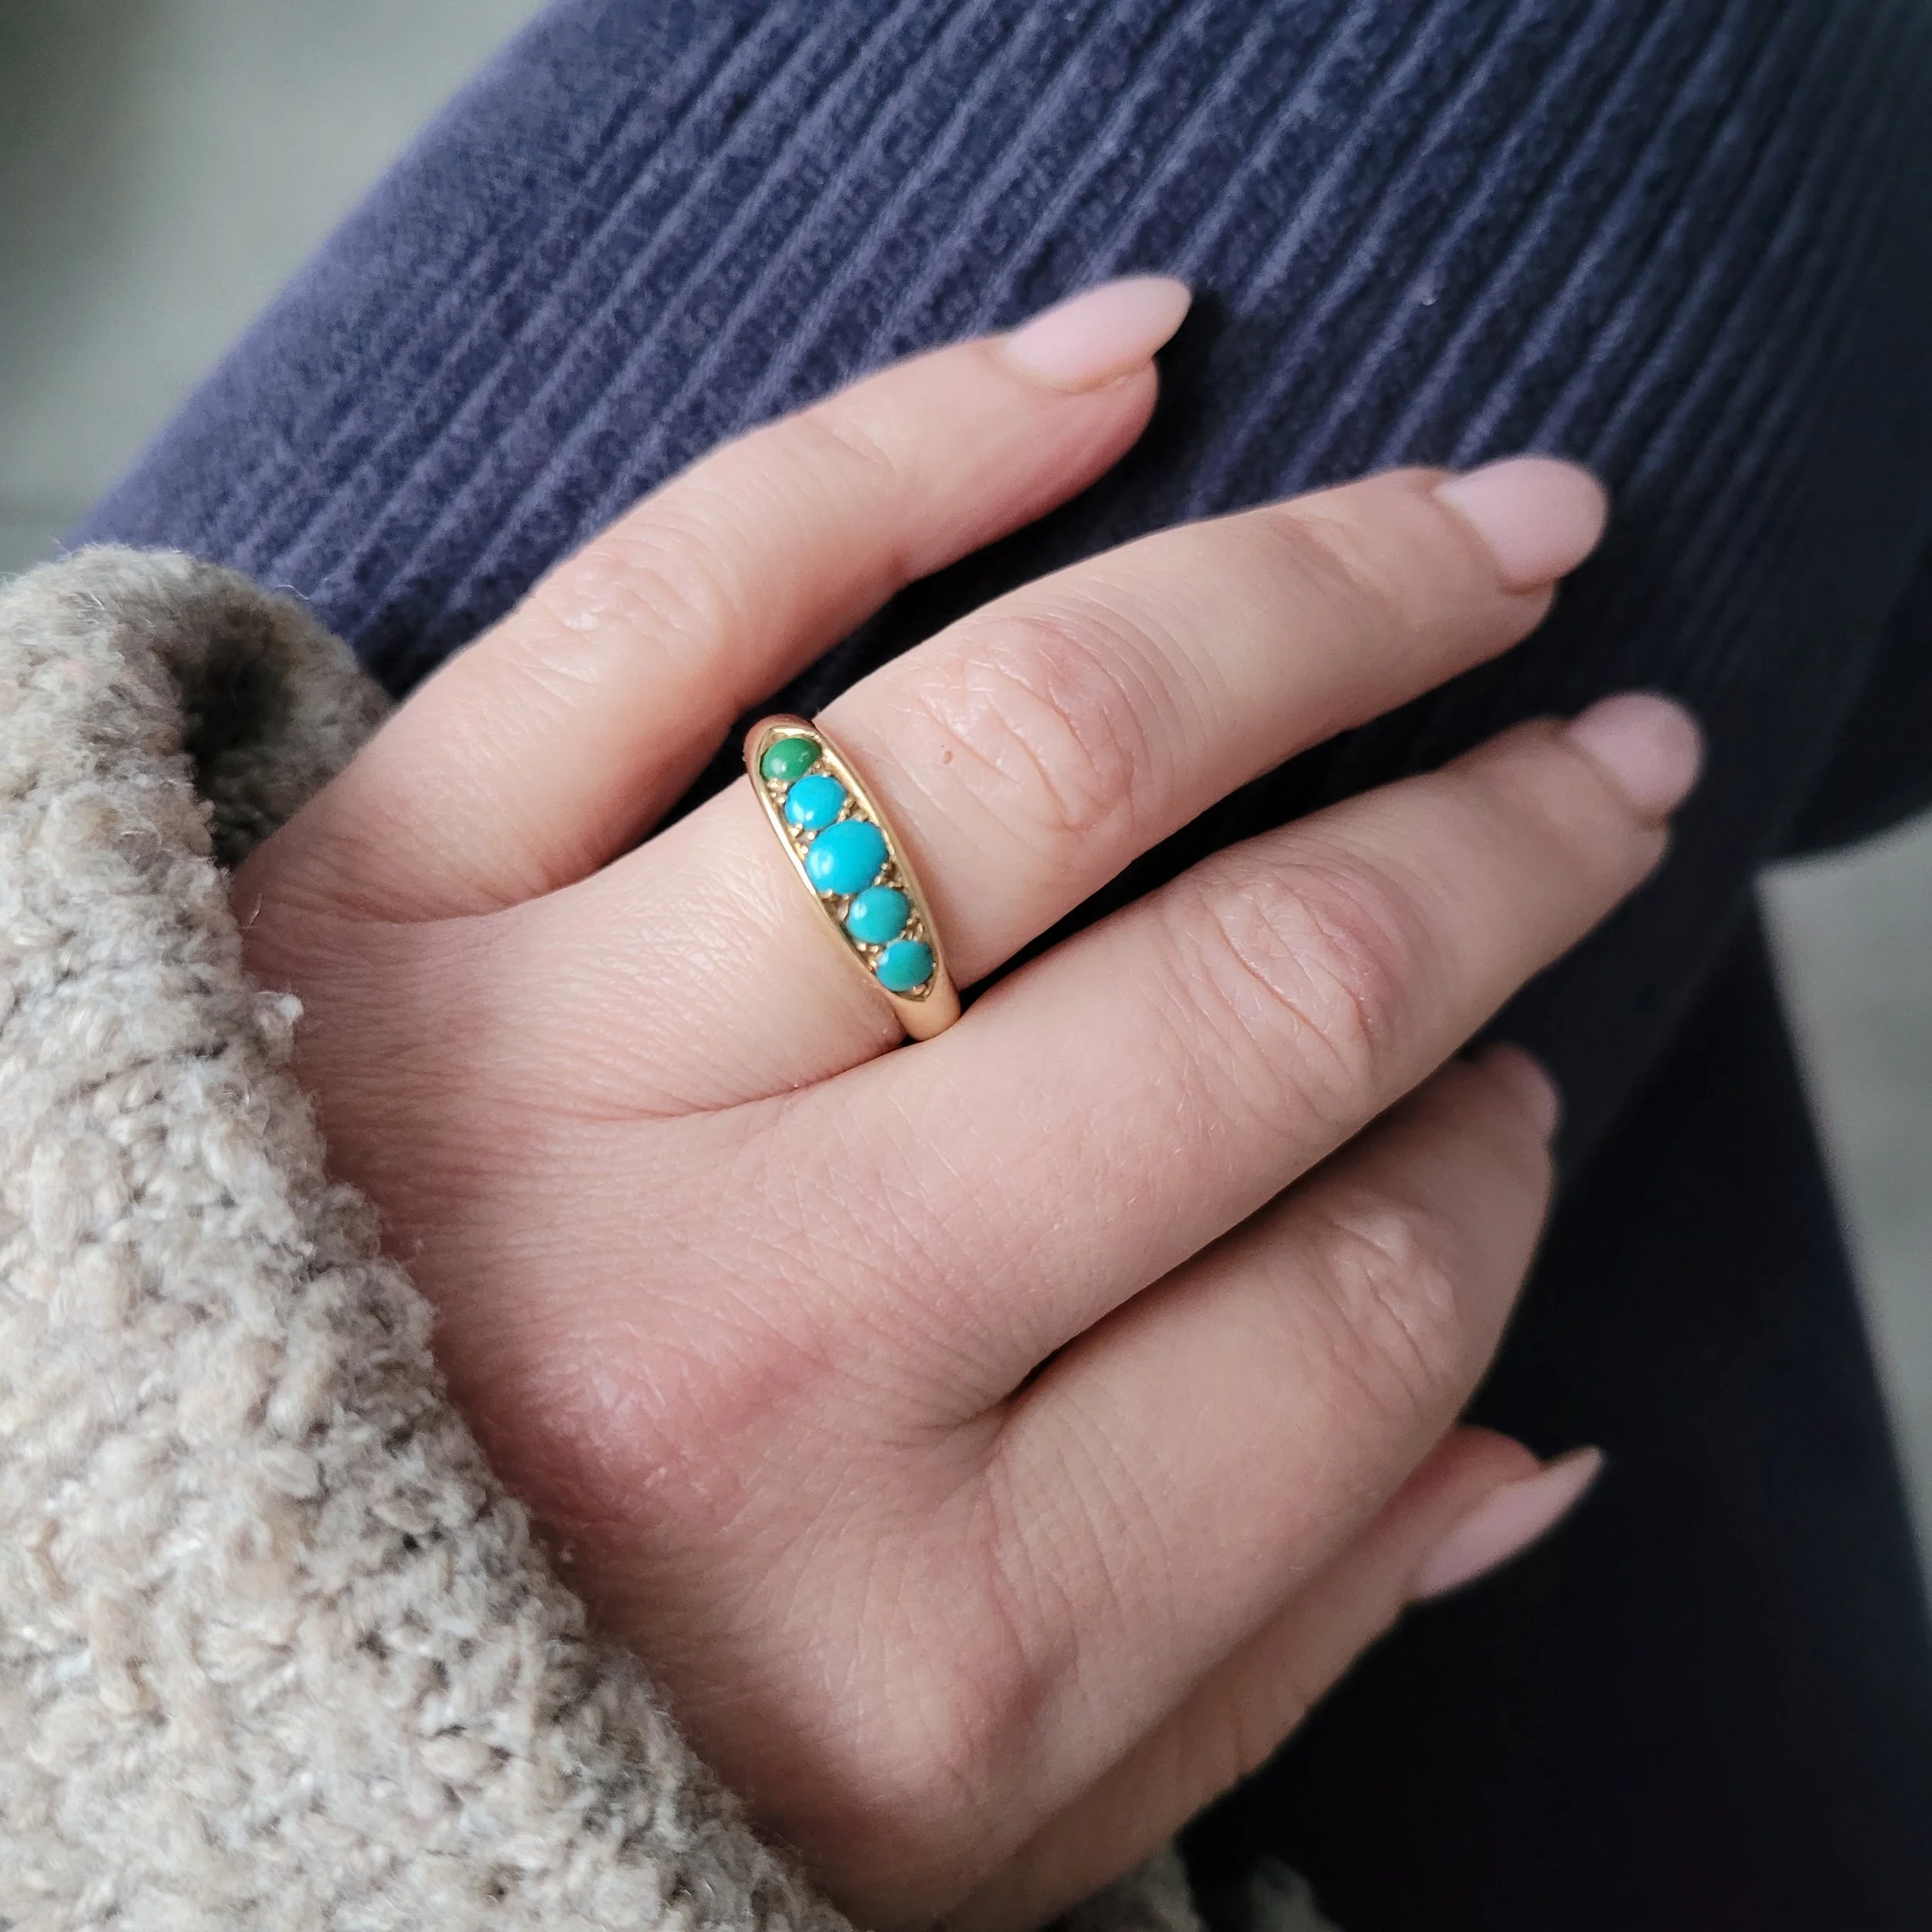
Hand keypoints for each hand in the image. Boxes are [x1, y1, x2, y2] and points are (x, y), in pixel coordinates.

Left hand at [234, 279, 1697, 1929]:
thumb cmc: (561, 1762)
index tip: (1505, 1087)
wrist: (114, 1663)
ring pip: (1042, 749)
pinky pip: (693, 589)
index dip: (1489, 1164)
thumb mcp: (947, 1837)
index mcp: (927, 1637)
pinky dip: (926, 440)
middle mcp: (758, 1348)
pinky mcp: (370, 894)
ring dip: (1328, 601)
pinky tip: (1128, 365)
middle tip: (1612, 764)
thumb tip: (1529, 1430)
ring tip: (1498, 526)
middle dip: (1502, 856)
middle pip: (1267, 1003)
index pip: (1361, 1303)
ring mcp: (546, 1084)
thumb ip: (1258, 1643)